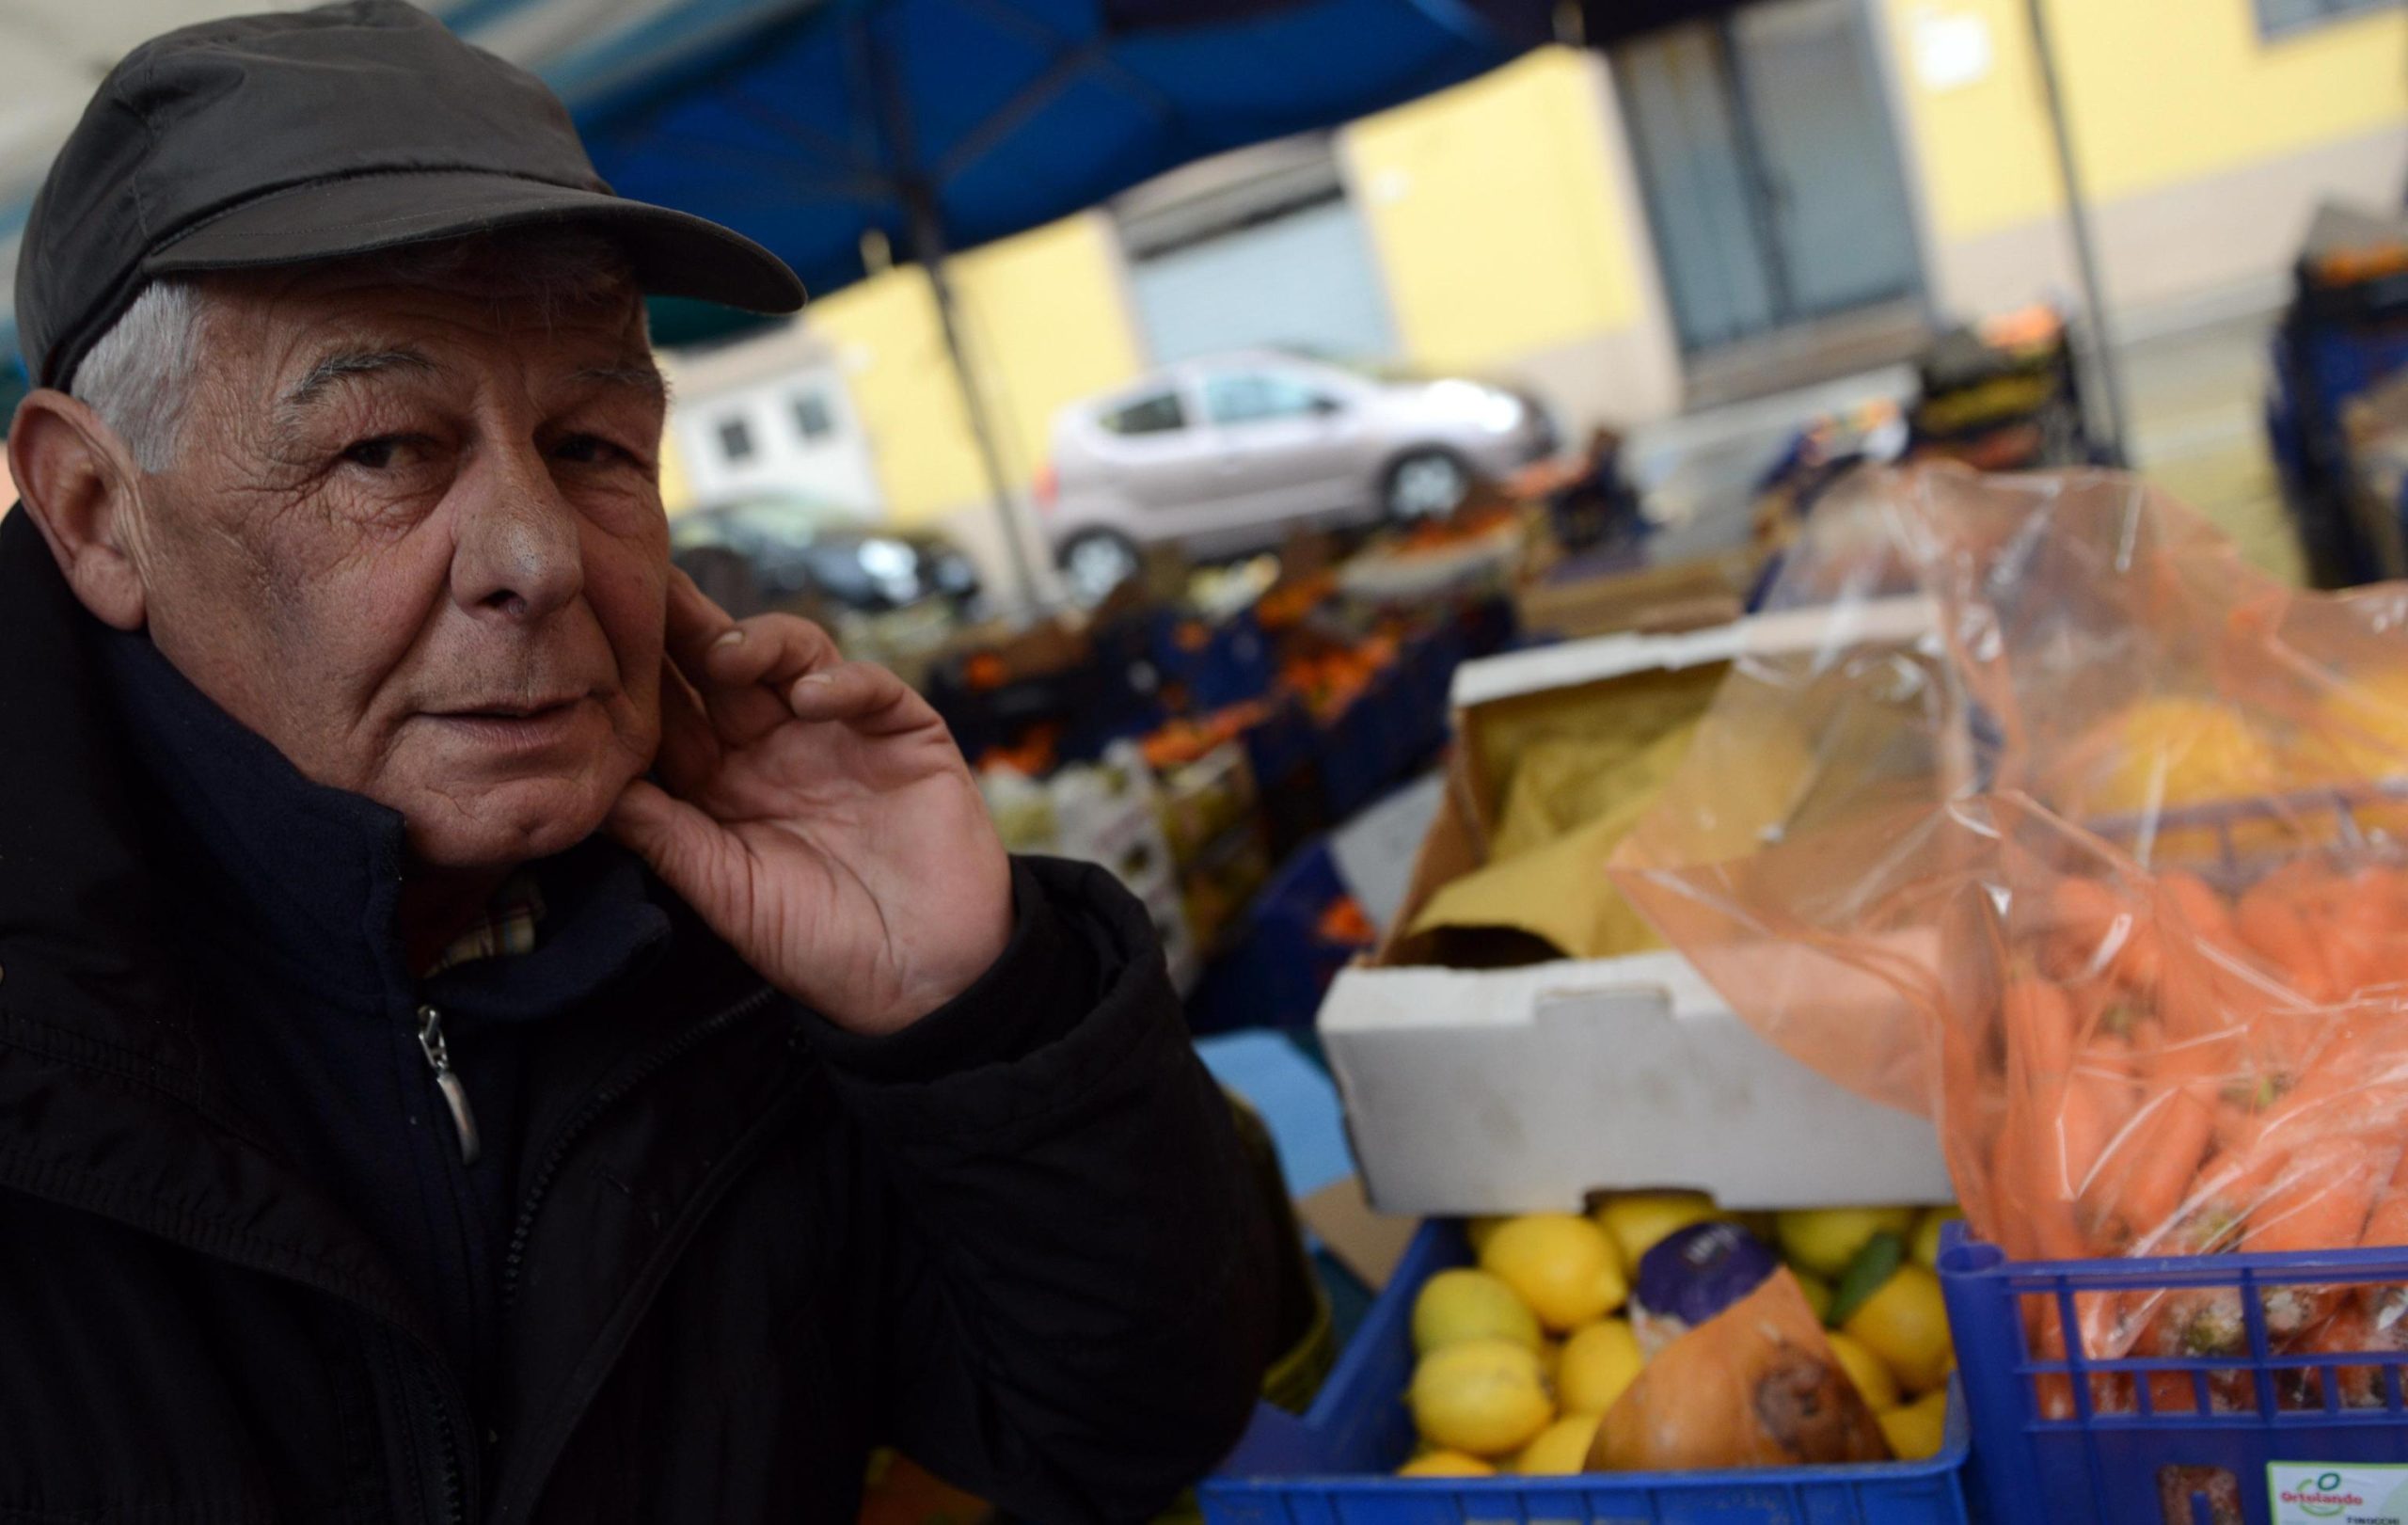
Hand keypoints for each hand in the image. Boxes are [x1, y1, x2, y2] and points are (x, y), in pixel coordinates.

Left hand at [609, 572, 1012, 1034]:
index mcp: (723, 783)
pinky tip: (814, 698)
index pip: (672, 710)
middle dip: (687, 624)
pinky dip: (844, 682)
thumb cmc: (822, 947)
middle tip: (648, 588)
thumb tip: (586, 784)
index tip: (592, 633)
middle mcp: (776, 746)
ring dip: (759, 643)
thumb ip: (664, 834)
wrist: (928, 982)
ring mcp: (841, 734)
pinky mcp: (906, 734)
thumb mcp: (726, 892)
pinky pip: (872, 688)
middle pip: (724, 665)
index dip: (640, 673)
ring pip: (794, 655)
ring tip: (727, 654)